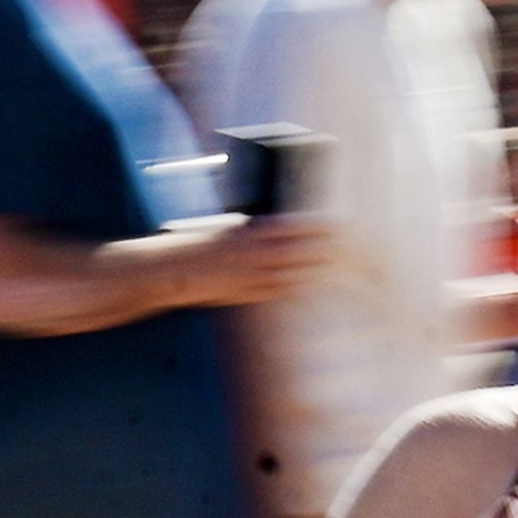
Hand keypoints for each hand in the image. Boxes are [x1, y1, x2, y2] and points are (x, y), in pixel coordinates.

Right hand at [167, 213, 339, 309]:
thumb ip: (255, 230)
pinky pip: (278, 290)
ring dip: (314, 268)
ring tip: (333, 262)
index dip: (316, 228)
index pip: (292, 229)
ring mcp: (252, 277)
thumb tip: (279, 227)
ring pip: (292, 274)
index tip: (336, 223)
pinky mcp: (248, 294)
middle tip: (344, 244)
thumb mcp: (229, 227)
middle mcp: (253, 255)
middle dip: (323, 249)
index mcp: (249, 233)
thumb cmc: (198, 243)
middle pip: (298, 253)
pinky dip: (296, 285)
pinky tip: (309, 281)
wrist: (173, 269)